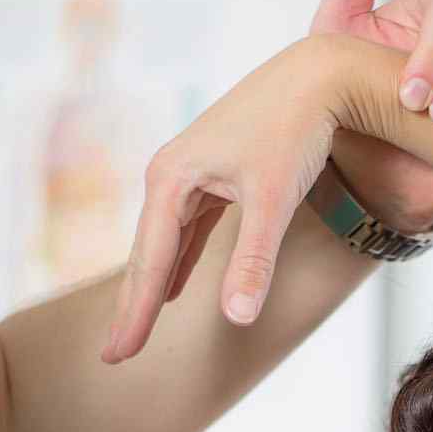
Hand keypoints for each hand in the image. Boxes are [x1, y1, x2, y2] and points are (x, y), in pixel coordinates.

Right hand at [101, 36, 343, 363]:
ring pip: (163, 245)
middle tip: (114, 357)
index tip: (118, 356)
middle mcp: (170, 175)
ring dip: (150, 288)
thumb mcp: (273, 201)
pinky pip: (184, 231)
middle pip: (145, 255)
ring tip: (135, 329)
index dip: (134, 314)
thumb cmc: (295, 131)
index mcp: (172, 180)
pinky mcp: (211, 175)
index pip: (148, 262)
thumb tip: (237, 319)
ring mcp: (189, 175)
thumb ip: (252, 262)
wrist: (318, 74)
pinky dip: (176, 262)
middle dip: (131, 308)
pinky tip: (170, 289)